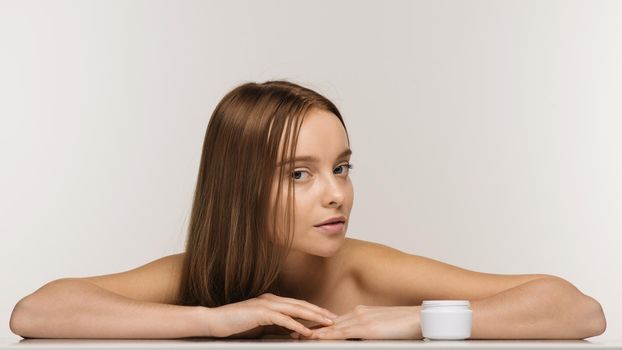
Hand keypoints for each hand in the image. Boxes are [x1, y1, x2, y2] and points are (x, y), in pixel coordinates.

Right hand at [201, 293, 337, 337]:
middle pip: (301, 305)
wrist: (214, 322)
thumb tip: (294, 332)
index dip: (314, 310)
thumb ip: (277, 327)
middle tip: (335, 318)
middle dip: (320, 312)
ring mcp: (266, 304)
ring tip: (328, 323)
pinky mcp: (260, 313)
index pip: (298, 305)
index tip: (328, 317)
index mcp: (272, 301)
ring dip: (314, 317)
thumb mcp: (261, 326)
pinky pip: (283, 319)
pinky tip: (307, 332)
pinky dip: (297, 325)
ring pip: (296, 310)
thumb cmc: (235, 325)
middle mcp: (271, 300)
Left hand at [293, 305, 422, 339]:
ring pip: (332, 328)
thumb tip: (361, 340)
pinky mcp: (368, 328)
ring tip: (297, 336)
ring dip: (314, 333)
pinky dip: (328, 336)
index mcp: (361, 314)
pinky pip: (342, 333)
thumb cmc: (407, 325)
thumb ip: (369, 333)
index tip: (305, 329)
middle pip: (329, 323)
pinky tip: (317, 339)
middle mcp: (358, 314)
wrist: (422, 317)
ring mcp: (362, 319)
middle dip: (311, 328)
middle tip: (292, 331)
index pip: (335, 321)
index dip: (319, 326)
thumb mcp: (384, 330)